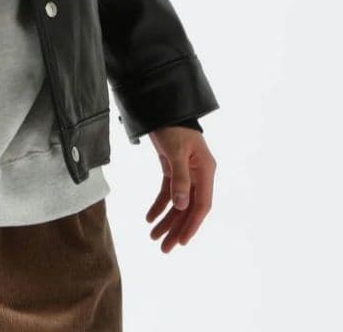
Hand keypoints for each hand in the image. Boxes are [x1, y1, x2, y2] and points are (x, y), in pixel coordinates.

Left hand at [144, 126, 215, 252]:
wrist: (163, 106)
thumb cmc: (173, 126)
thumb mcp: (176, 151)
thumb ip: (180, 178)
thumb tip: (181, 206)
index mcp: (205, 170)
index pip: (201, 204)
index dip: (192, 224)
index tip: (181, 241)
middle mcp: (199, 174)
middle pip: (189, 208)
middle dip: (176, 228)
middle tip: (163, 248)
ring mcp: (186, 172)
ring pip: (178, 203)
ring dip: (166, 220)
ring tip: (153, 237)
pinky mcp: (173, 168)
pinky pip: (168, 192)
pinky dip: (159, 205)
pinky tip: (150, 217)